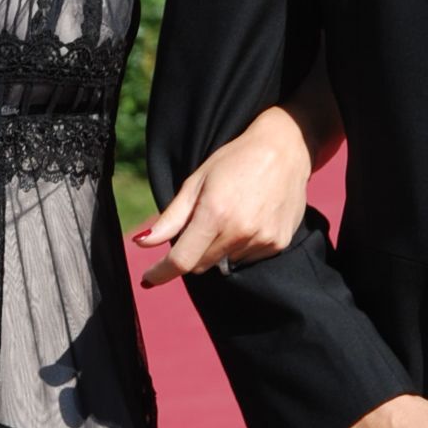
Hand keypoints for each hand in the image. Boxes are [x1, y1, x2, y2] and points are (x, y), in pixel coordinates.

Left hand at [132, 106, 312, 287]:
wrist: (285, 148)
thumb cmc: (235, 160)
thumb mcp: (196, 182)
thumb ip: (170, 219)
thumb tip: (141, 244)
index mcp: (214, 214)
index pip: (181, 260)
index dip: (160, 274)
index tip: (148, 279)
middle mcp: (240, 231)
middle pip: (201, 265)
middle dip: (192, 253)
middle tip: (201, 223)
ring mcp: (262, 239)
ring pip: (224, 263)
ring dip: (218, 248)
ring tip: (232, 214)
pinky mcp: (278, 244)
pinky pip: (247, 258)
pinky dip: (240, 246)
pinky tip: (249, 219)